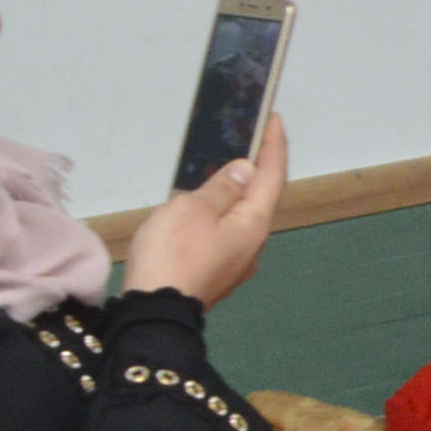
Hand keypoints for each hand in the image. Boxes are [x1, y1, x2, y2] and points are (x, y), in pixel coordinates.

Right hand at [122, 116, 286, 305]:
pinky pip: (227, 232)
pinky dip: (223, 211)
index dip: (274, 146)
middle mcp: (254, 244)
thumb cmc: (173, 253)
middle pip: (262, 197)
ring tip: (225, 165)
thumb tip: (246, 171)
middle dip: (258, 167)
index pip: (272, 176)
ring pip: (244, 216)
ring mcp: (237, 261)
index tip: (275, 119)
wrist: (154, 310)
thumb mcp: (193, 209)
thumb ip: (221, 188)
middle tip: (250, 137)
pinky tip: (207, 204)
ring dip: (238, 190)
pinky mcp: (218, 272)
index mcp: (254, 224)